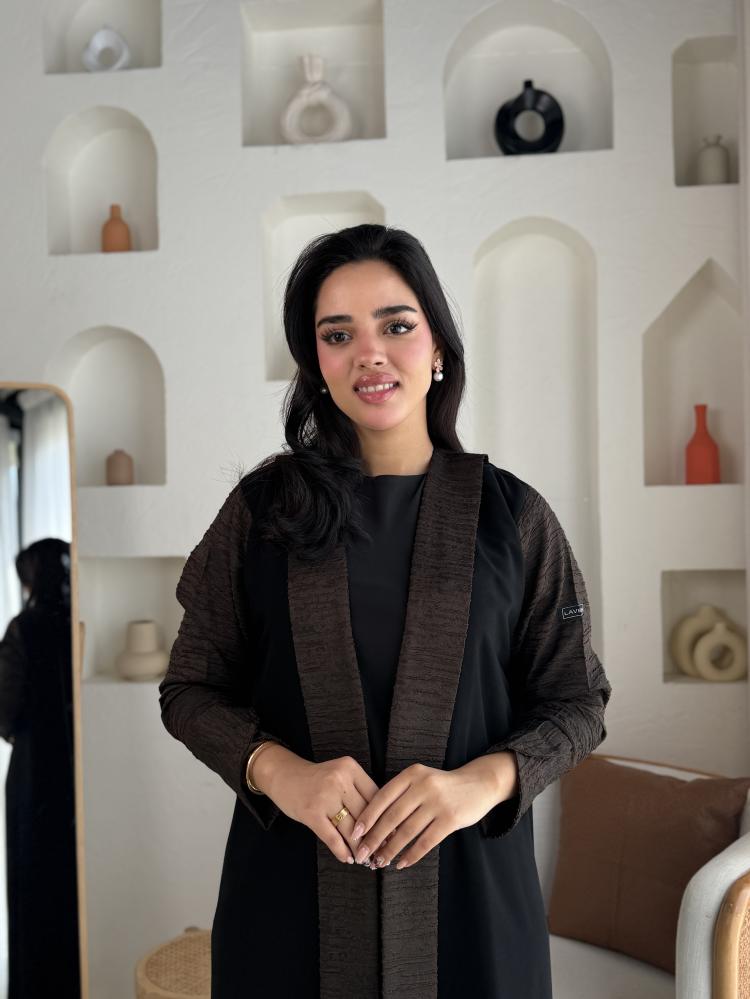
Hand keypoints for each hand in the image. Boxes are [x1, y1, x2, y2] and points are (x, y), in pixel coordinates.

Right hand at [252, 745, 382, 867]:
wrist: (284, 775)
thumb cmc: (317, 779)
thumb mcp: (341, 775)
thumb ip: (359, 792)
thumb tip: (383, 822)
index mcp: (350, 768)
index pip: (376, 796)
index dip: (386, 818)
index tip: (394, 835)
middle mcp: (339, 779)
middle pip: (365, 815)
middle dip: (375, 837)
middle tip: (383, 852)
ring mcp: (324, 796)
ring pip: (351, 829)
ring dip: (360, 848)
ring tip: (367, 859)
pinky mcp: (311, 813)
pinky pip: (332, 837)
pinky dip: (342, 851)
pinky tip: (348, 858)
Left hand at [349, 754, 516, 869]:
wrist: (479, 783)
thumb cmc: (443, 785)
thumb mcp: (421, 780)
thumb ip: (401, 794)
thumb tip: (373, 824)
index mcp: (411, 774)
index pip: (382, 797)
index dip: (367, 817)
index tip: (355, 834)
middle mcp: (423, 786)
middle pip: (392, 816)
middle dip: (374, 838)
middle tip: (362, 854)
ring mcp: (438, 802)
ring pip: (407, 831)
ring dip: (391, 849)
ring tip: (380, 862)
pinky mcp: (451, 819)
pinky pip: (426, 841)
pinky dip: (412, 855)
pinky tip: (402, 863)